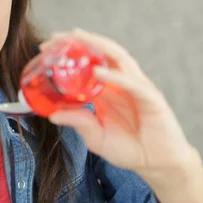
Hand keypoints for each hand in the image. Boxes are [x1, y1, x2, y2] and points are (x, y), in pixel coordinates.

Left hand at [43, 28, 199, 178]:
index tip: (45, 48)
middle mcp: (120, 82)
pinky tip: (98, 71)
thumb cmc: (129, 149)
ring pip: (117, 57)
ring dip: (97, 45)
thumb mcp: (95, 137)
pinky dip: (114, 75)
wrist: (157, 164)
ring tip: (77, 38)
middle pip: (101, 52)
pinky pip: (132, 83)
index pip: (87, 62)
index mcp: (106, 88)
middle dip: (79, 41)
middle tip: (55, 38)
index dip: (69, 52)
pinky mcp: (151, 98)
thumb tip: (52, 115)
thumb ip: (78, 123)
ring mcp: (136, 86)